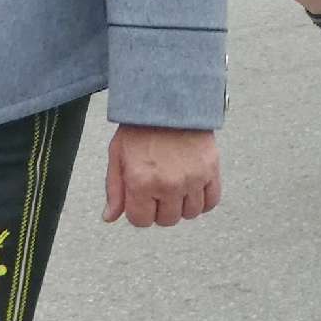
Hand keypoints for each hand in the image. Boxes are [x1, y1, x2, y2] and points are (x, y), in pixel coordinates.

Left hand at [103, 125, 221, 227]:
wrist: (169, 100)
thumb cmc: (140, 127)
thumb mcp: (117, 155)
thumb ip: (114, 189)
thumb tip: (109, 218)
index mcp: (141, 182)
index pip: (141, 221)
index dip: (139, 212)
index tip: (141, 198)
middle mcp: (168, 185)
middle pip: (167, 220)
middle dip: (160, 209)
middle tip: (158, 190)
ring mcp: (192, 179)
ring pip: (190, 214)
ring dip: (182, 206)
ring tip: (177, 187)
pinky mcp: (211, 170)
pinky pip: (211, 201)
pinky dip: (203, 201)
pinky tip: (194, 189)